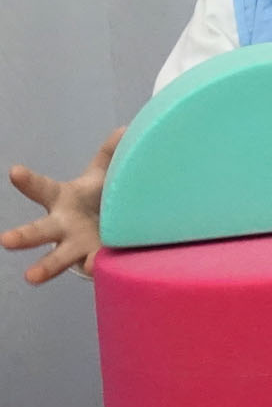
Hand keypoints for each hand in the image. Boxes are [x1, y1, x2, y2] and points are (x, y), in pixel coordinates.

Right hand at [3, 128, 122, 283]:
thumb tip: (125, 130)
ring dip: (45, 267)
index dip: (28, 181)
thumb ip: (110, 155)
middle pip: (38, 231)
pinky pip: (90, 266)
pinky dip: (92, 267)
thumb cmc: (99, 199)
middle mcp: (62, 226)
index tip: (15, 172)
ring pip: (56, 258)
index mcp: (62, 200)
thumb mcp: (102, 176)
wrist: (110, 230)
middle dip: (22, 236)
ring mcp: (74, 246)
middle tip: (5, 241)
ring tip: (31, 277)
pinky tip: (93, 267)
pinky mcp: (90, 261)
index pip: (41, 189)